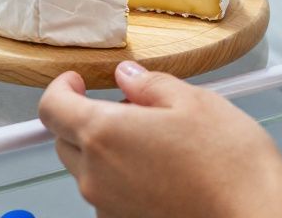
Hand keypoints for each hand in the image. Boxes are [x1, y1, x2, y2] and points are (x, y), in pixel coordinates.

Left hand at [38, 61, 281, 217]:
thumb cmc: (230, 165)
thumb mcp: (194, 101)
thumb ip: (149, 85)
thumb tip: (129, 77)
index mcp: (104, 134)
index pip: (51, 107)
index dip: (60, 88)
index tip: (76, 81)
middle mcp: (96, 175)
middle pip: (64, 140)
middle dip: (84, 117)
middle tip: (125, 106)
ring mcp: (107, 206)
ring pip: (87, 168)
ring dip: (105, 149)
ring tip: (154, 139)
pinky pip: (108, 194)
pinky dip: (123, 177)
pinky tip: (162, 169)